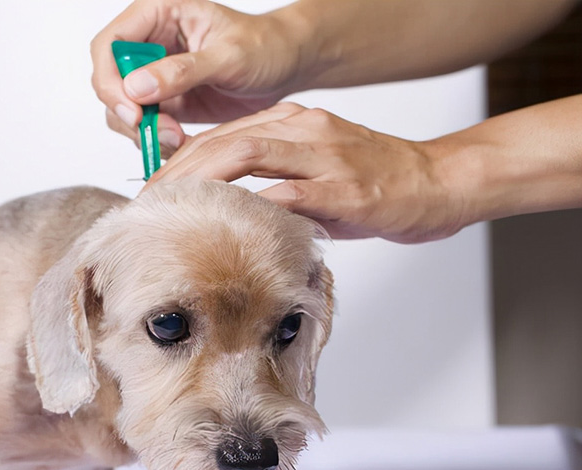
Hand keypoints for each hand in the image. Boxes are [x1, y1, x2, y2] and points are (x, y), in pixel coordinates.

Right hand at [91, 0, 302, 154]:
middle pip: (109, 80)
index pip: (109, 45)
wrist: (284, 67)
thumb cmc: (263, 46)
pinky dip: (154, 139)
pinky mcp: (164, 101)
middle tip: (162, 131)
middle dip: (128, 112)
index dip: (111, 80)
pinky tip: (180, 142)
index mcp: (158, 14)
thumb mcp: (228, 56)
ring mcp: (153, 74)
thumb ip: (182, 71)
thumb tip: (136, 88)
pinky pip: (142, 125)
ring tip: (177, 138)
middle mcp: (149, 42)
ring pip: (121, 108)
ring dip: (142, 130)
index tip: (133, 111)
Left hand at [147, 103, 469, 243]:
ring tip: (174, 209)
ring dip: (203, 181)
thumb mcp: (320, 170)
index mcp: (295, 122)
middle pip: (225, 141)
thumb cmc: (379, 180)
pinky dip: (253, 206)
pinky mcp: (344, 186)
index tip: (157, 188)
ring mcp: (324, 154)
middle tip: (151, 202)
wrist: (440, 181)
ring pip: (247, 155)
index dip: (183, 160)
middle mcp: (305, 128)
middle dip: (180, 171)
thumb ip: (277, 181)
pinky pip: (289, 193)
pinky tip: (228, 224)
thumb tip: (234, 210)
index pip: (224, 135)